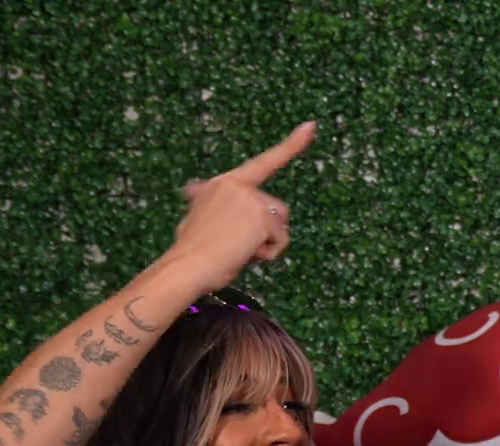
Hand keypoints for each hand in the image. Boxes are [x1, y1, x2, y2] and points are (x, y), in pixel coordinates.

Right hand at [168, 121, 315, 292]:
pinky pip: (280, 241)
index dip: (292, 145)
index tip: (312, 126)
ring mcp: (251, 199)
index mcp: (224, 182)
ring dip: (267, 243)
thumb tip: (191, 188)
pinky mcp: (262, 217)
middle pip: (278, 209)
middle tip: (236, 244)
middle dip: (267, 231)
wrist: (188, 265)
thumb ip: (207, 199)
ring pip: (280, 226)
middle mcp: (238, 184)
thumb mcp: (196, 215)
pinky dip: (268, 254)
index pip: (265, 162)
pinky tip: (245, 254)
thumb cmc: (192, 248)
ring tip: (238, 249)